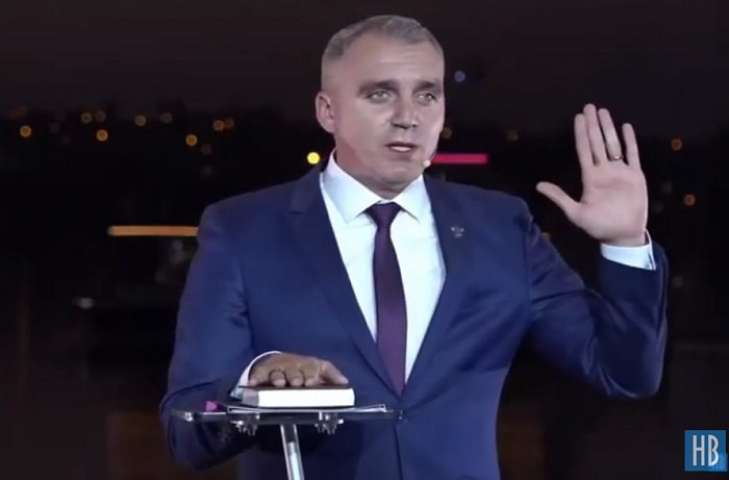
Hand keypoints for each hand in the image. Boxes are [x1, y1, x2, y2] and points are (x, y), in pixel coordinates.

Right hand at [248, 352, 348, 387]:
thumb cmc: (304, 368)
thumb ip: (332, 375)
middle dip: (295, 377)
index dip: (311, 374)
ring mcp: (278, 368)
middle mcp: (293, 365)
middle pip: (294, 371)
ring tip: (278, 383)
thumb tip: (345, 382)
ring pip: (278, 373)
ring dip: (278, 378)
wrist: (282, 360)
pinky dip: (255, 379)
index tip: (311, 382)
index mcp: (308, 365)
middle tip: (296, 383)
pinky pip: (258, 375)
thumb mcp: (319, 369)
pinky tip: (252, 383)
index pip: (311, 367)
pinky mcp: (264, 372)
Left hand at [536, 104, 647, 245]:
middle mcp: (604, 170)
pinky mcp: (635, 175)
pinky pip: (632, 154)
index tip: (578, 118)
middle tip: (588, 107)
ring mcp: (620, 171)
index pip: (584, 150)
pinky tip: (626, 126)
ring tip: (603, 111)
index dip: (580, 134)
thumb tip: (539, 186)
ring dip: (608, 128)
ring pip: (613, 144)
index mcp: (590, 177)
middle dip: (592, 125)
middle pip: (597, 142)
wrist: (623, 235)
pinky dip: (630, 141)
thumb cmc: (599, 226)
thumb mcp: (575, 212)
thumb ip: (559, 197)